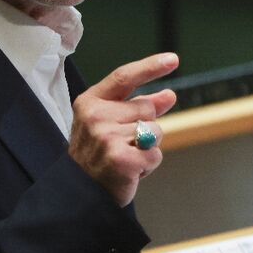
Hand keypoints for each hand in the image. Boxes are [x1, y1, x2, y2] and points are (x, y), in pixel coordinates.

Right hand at [68, 53, 178, 206]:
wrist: (80, 192)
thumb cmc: (97, 155)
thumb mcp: (110, 124)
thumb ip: (138, 107)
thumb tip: (169, 95)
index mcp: (90, 102)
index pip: (124, 77)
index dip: (150, 67)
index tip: (173, 59)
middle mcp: (96, 116)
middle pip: (147, 108)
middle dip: (145, 126)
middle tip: (123, 144)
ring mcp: (107, 137)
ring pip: (155, 132)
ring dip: (147, 148)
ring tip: (125, 158)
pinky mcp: (121, 159)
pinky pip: (155, 154)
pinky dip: (148, 165)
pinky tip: (129, 171)